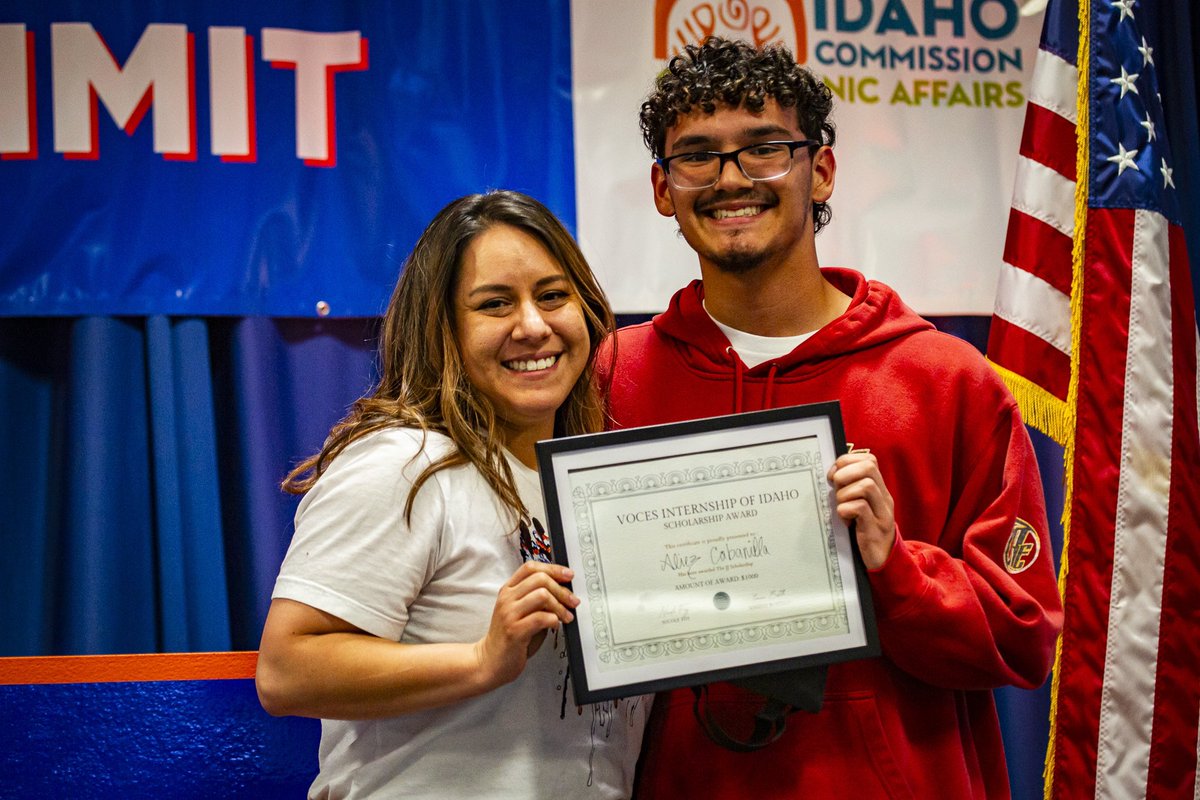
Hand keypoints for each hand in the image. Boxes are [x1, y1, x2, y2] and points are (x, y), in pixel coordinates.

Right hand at [473, 561, 578, 687]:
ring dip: (560, 606)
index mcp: (508, 590)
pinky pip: (541, 618)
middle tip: (573, 601)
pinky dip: (554, 620)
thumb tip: (564, 591)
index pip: (530, 567)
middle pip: (540, 579)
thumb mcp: (521, 611)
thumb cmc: (509, 637)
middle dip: (562, 589)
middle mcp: (507, 599)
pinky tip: (554, 626)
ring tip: (566, 616)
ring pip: (542, 595)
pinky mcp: (514, 631)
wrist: (490, 661)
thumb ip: (536, 599)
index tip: (568, 575)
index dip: (553, 568)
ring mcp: (509, 614)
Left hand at [828, 452, 895, 569]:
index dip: (847, 461)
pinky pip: (860, 508)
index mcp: (880, 490)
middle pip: (869, 467)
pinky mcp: (875, 529)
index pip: (869, 460)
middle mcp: (884, 498)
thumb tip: (831, 475)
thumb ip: (850, 490)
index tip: (833, 475)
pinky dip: (846, 510)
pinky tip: (844, 520)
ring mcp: (882, 513)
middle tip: (836, 489)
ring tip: (841, 506)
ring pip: (866, 486)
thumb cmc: (864, 531)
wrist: (882, 560)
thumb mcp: (859, 507)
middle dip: (845, 473)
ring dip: (845, 494)